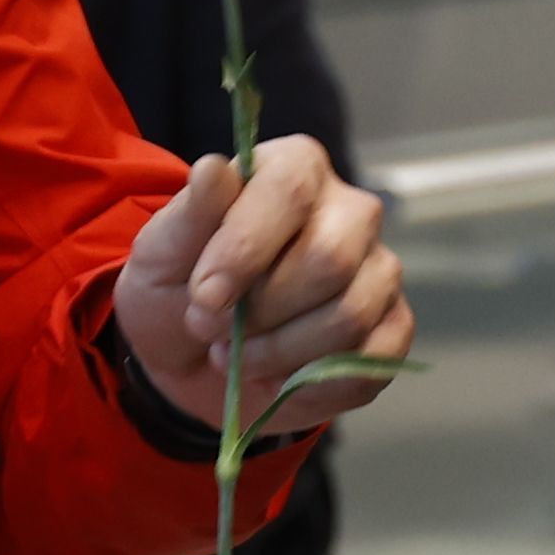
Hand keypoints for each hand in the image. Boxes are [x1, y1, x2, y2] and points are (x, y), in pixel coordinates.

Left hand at [114, 136, 411, 440]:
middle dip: (261, 311)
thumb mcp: (163, 252)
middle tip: (211, 329)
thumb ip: (191, 215)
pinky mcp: (391, 328)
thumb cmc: (182, 287)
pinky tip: (275, 379)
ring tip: (236, 356)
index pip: (290, 192)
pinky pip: (369, 363)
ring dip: (279, 352)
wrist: (198, 352)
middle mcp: (350, 211)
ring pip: (350, 315)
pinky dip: (311, 386)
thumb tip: (213, 169)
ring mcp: (379, 270)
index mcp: (295, 169)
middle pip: (329, 259)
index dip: (246, 249)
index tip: (204, 296)